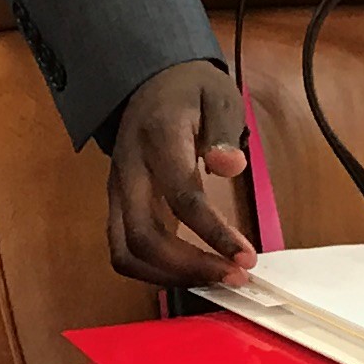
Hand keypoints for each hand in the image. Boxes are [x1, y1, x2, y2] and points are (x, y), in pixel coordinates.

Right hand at [106, 60, 257, 287]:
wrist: (147, 83)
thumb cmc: (189, 92)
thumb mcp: (217, 94)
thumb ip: (223, 129)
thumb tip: (230, 165)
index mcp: (157, 141)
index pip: (181, 196)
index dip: (213, 232)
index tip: (246, 257)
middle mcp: (128, 172)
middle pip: (143, 237)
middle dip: (189, 267)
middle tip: (235, 277)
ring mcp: (117, 193)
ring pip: (126, 253)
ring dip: (171, 277)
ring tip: (216, 279)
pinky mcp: (118, 208)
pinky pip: (126, 251)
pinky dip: (157, 272)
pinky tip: (193, 271)